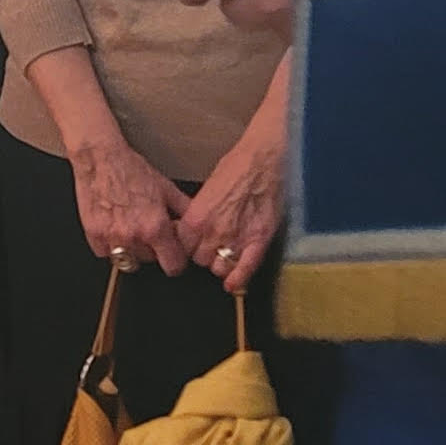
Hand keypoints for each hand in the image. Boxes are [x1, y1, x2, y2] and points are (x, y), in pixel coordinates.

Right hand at [68, 135, 190, 274]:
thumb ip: (184, 210)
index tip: (173, 257)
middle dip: (153, 250)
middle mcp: (134, 235)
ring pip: (127, 261)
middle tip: (149, 232)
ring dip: (132, 250)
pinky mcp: (93, 234)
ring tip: (132, 231)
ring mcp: (111, 237)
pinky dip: (110, 246)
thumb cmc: (130, 169)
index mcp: (156, 227)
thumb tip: (197, 225)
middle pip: (150, 261)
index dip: (175, 261)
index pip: (172, 265)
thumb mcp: (166, 187)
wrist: (100, 158)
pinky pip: (105, 253)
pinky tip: (114, 230)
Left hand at [180, 118, 287, 293]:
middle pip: (199, 260)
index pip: (181, 248)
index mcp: (195, 219)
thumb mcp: (206, 191)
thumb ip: (198, 215)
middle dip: (204, 254)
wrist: (264, 159)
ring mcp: (236, 239)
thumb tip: (190, 229)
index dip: (188, 246)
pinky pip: (244, 268)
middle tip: (212, 245)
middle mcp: (212, 233)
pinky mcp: (259, 241)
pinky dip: (238, 279)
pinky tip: (233, 285)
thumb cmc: (235, 168)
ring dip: (221, 263)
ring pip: (219, 267)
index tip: (192, 243)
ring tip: (226, 254)